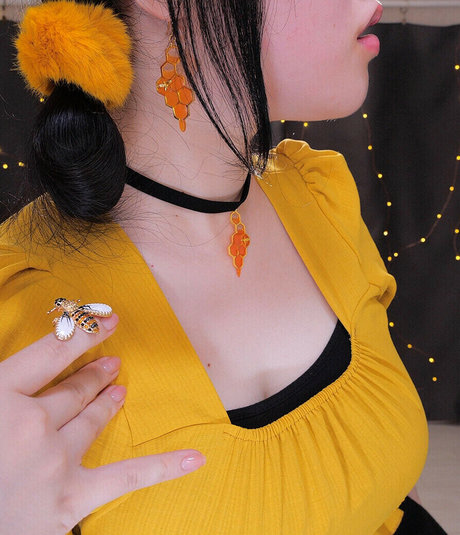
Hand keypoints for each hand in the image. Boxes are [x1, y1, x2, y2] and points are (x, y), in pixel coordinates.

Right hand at [0, 314, 205, 534]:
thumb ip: (1, 379)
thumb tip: (16, 372)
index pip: (50, 351)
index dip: (81, 331)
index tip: (106, 318)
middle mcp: (29, 424)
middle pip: (71, 389)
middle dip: (92, 374)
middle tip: (110, 364)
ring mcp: (52, 462)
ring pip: (91, 419)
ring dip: (106, 402)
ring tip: (119, 390)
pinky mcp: (67, 501)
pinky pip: (125, 477)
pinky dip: (163, 468)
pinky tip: (196, 459)